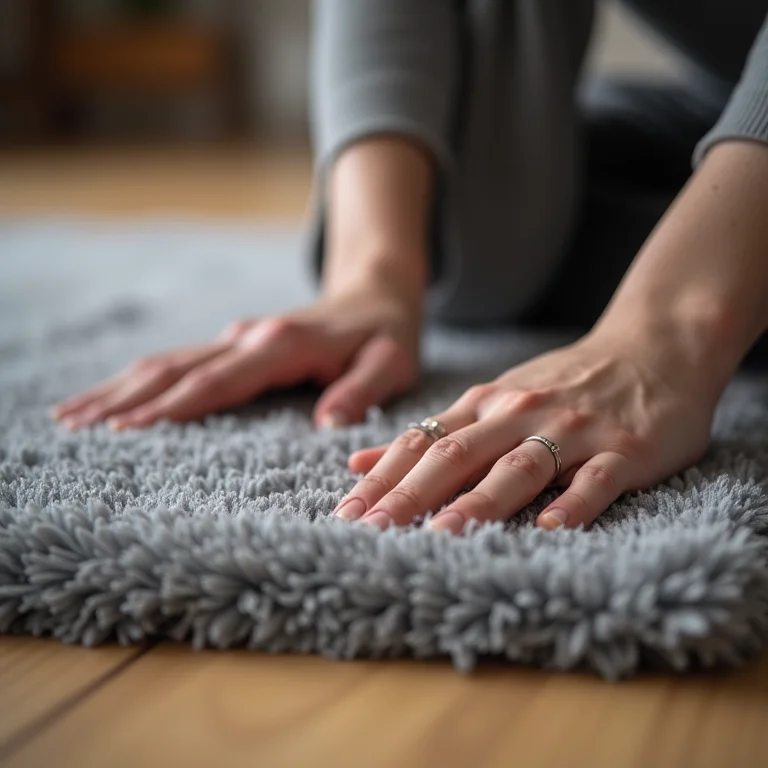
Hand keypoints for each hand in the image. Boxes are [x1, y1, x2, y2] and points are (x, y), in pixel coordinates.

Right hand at [51, 285, 420, 429]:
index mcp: (284, 345)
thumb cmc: (386, 336)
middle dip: (125, 398)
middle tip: (73, 427)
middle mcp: (250, 337)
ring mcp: (238, 338)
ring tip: (71, 415)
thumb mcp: (390, 362)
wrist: (376, 293)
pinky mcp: (234, 344)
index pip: (219, 381)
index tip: (128, 430)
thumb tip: (327, 425)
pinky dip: (140, 381)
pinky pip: (179, 363)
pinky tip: (113, 398)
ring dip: (120, 388)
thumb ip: (362, 390)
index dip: (174, 406)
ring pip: (168, 362)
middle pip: (176, 368)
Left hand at [333, 330, 720, 531]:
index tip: (345, 515)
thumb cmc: (562, 384)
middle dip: (410, 494)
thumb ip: (433, 433)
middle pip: (457, 455)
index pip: (422, 443)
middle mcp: (519, 414)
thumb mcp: (491, 399)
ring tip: (443, 535)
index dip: (382, 477)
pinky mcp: (624, 448)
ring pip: (519, 467)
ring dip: (480, 501)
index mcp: (484, 406)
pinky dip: (574, 502)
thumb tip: (360, 461)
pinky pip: (597, 478)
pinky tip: (551, 528)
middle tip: (371, 530)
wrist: (651, 347)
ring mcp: (572, 430)